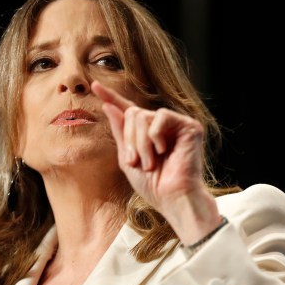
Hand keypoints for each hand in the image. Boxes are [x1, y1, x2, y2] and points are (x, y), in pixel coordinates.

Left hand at [92, 81, 220, 242]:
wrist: (172, 199)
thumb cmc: (153, 185)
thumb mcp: (127, 159)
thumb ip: (120, 133)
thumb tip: (109, 107)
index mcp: (147, 134)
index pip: (127, 110)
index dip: (111, 97)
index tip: (94, 86)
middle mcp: (162, 126)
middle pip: (132, 113)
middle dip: (129, 139)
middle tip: (137, 162)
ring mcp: (176, 125)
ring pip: (143, 115)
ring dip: (141, 142)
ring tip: (150, 162)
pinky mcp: (189, 126)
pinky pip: (161, 116)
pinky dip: (155, 135)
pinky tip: (163, 150)